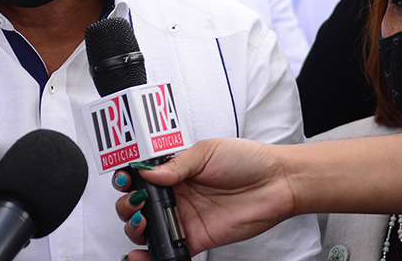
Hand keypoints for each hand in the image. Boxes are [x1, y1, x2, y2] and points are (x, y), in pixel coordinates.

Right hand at [113, 139, 295, 257]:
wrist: (277, 182)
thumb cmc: (247, 160)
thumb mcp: (207, 151)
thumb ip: (176, 165)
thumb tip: (148, 173)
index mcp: (175, 171)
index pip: (141, 177)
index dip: (127, 179)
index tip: (125, 179)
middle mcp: (176, 195)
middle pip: (137, 204)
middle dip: (127, 204)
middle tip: (137, 201)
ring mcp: (184, 218)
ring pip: (147, 228)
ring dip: (134, 227)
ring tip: (141, 222)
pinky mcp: (195, 238)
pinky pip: (168, 250)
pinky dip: (150, 255)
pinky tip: (140, 254)